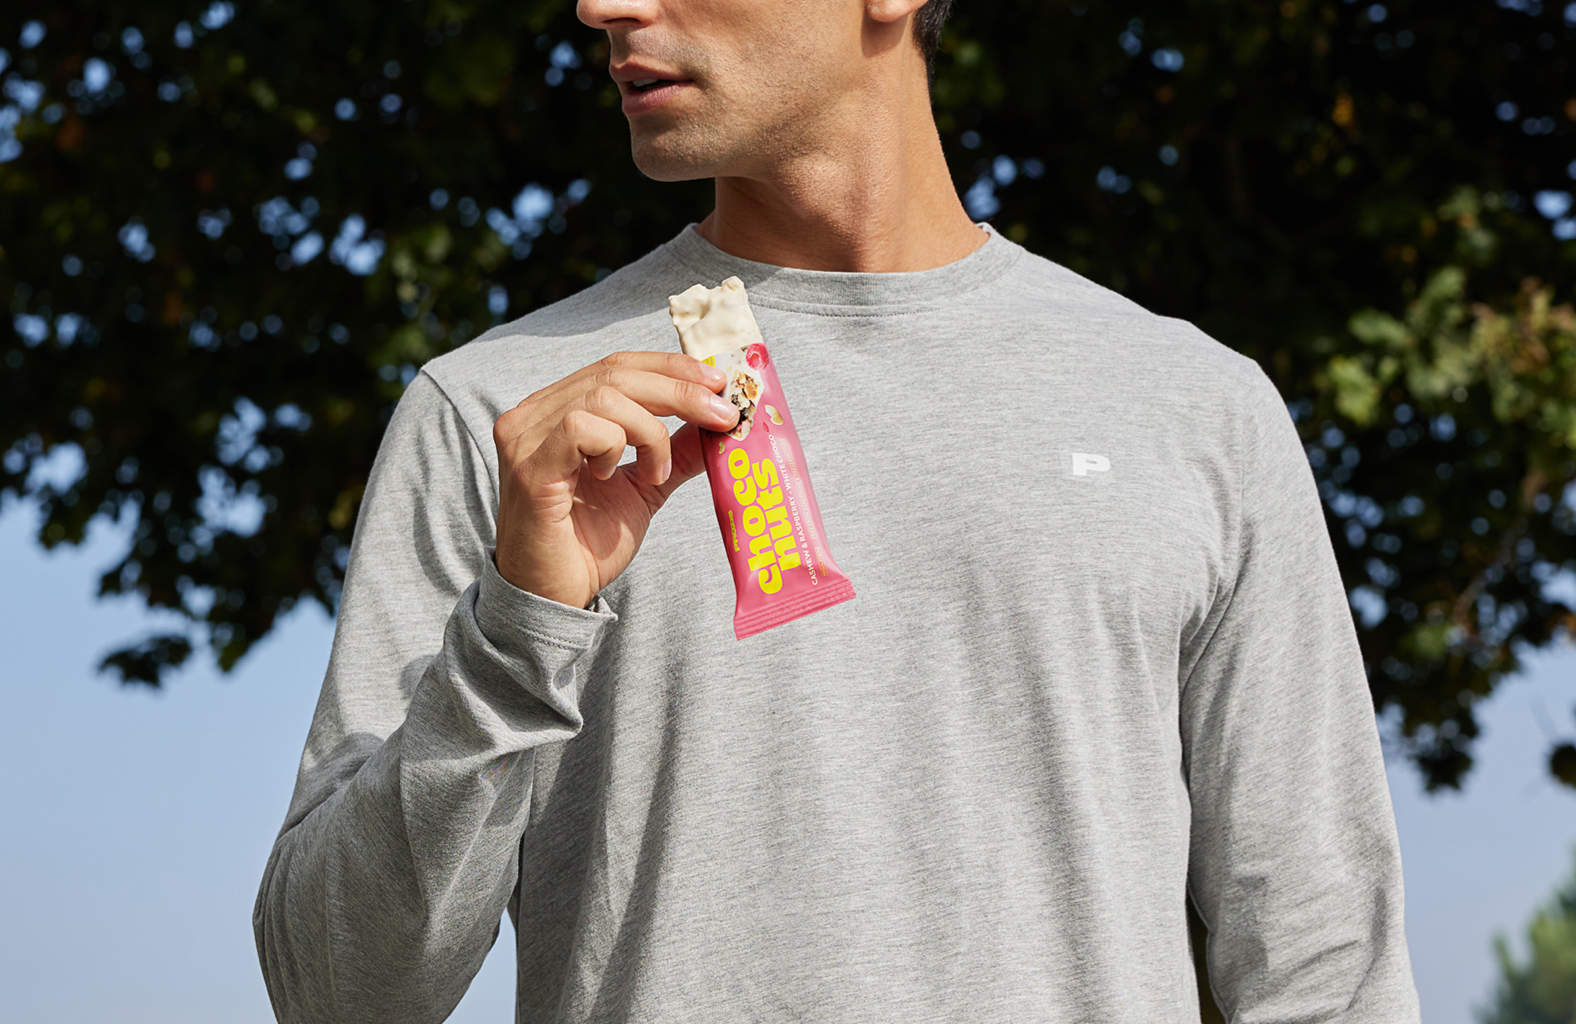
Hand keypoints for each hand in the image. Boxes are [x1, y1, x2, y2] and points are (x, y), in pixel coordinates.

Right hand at [491, 350, 741, 608]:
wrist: (555, 596)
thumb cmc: (588, 543)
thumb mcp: (644, 486)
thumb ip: (674, 452)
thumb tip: (718, 421)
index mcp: (558, 410)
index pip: (617, 366)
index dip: (671, 368)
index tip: (718, 381)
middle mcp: (535, 415)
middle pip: (615, 373)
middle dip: (680, 391)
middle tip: (722, 414)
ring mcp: (526, 437)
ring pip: (603, 396)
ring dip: (649, 431)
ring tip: (656, 473)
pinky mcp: (530, 466)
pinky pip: (581, 427)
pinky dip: (614, 445)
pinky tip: (615, 477)